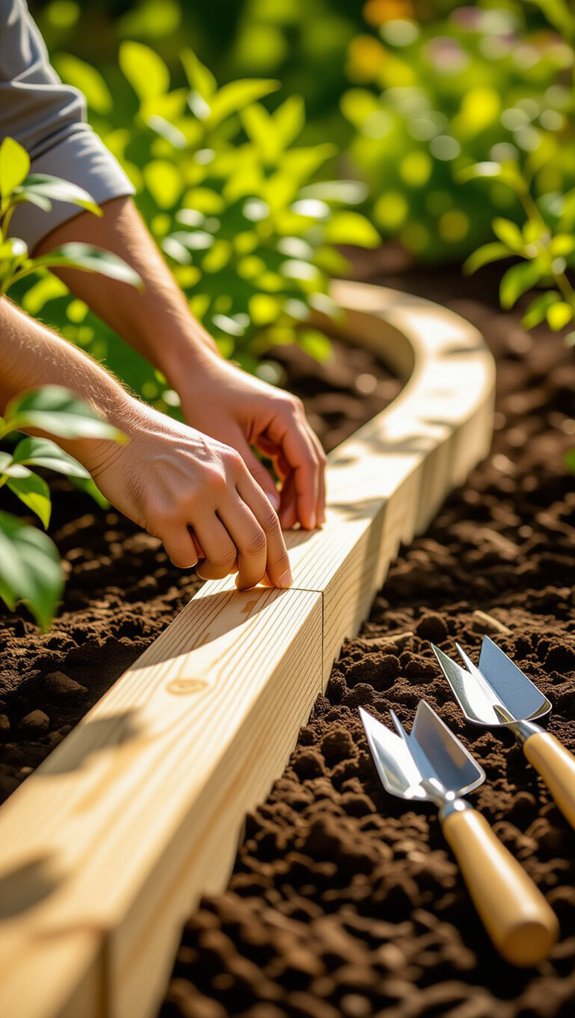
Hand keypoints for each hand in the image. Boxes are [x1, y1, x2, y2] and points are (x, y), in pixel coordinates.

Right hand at [84, 399, 292, 589]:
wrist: (114, 426)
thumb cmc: (159, 446)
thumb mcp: (207, 454)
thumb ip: (231, 489)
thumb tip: (248, 544)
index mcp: (234, 466)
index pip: (269, 519)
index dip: (279, 556)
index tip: (281, 579)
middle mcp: (218, 481)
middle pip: (254, 543)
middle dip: (256, 573)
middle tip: (247, 585)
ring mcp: (190, 497)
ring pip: (223, 556)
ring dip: (217, 572)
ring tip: (206, 567)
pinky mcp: (161, 514)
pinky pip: (186, 558)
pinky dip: (186, 562)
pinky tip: (178, 549)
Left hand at [178, 353, 325, 530]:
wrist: (196, 370)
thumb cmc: (204, 400)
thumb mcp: (224, 442)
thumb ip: (251, 475)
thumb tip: (274, 512)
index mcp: (285, 413)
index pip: (307, 461)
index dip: (309, 495)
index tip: (308, 524)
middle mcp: (293, 414)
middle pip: (312, 463)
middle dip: (310, 498)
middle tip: (304, 531)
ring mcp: (287, 420)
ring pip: (303, 463)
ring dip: (300, 492)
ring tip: (292, 524)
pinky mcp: (276, 427)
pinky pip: (289, 460)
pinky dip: (287, 482)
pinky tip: (281, 505)